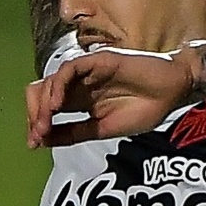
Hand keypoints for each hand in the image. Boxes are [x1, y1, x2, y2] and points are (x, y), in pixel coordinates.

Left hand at [25, 45, 202, 147]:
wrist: (171, 94)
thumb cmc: (142, 110)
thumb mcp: (100, 130)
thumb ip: (72, 133)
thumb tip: (41, 141)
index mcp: (77, 101)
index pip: (45, 107)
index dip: (35, 123)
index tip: (34, 143)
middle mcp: (78, 85)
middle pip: (41, 93)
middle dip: (34, 114)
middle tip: (38, 134)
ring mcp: (86, 72)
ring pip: (52, 81)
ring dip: (43, 103)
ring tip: (45, 122)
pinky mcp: (97, 61)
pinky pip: (70, 69)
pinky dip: (59, 85)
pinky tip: (57, 104)